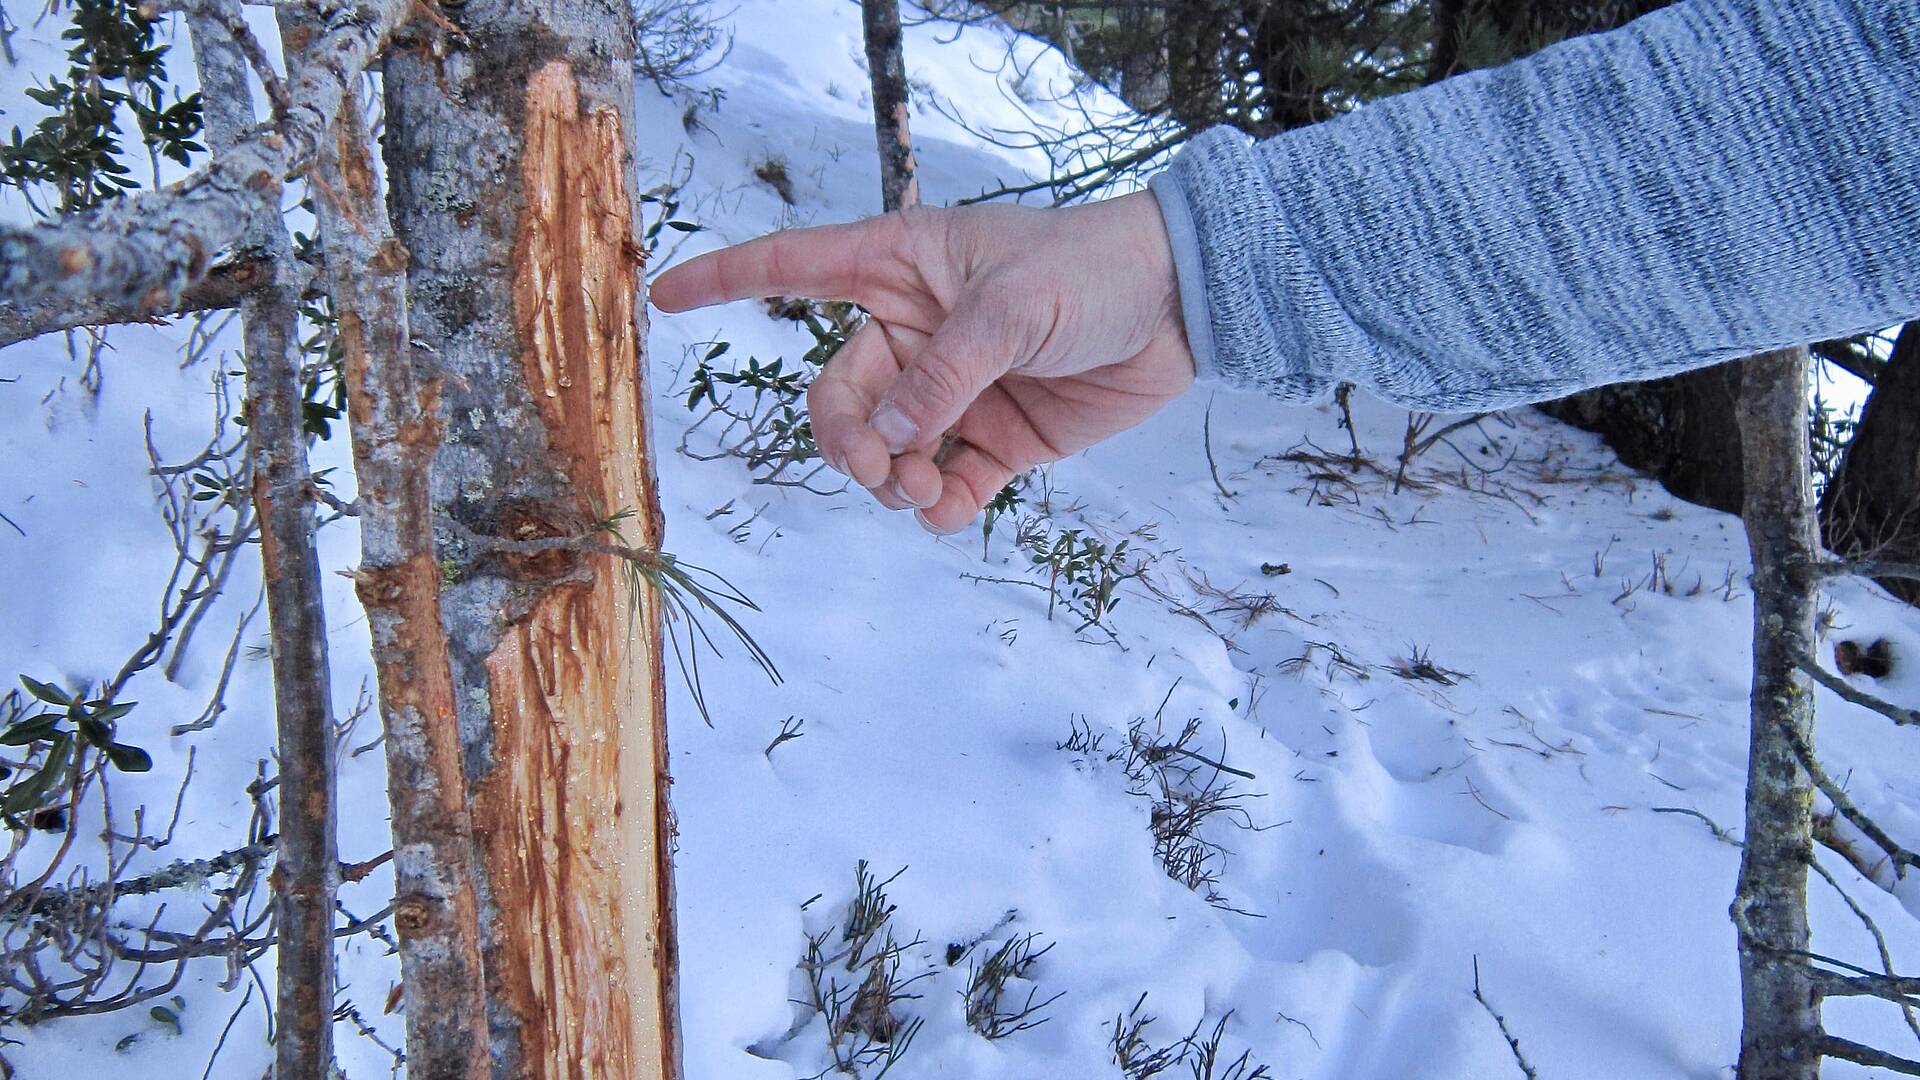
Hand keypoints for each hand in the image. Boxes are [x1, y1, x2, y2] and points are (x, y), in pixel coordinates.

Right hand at [650, 192, 1195, 532]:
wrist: (1180, 309)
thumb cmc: (1090, 271)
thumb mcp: (1011, 308)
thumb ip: (943, 374)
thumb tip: (888, 440)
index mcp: (900, 267)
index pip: (794, 266)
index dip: (728, 279)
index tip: (665, 298)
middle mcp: (914, 331)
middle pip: (838, 397)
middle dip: (845, 441)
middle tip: (877, 467)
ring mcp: (951, 391)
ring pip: (882, 451)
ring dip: (889, 481)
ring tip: (926, 488)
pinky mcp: (994, 439)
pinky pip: (941, 486)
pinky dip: (937, 509)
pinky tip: (952, 511)